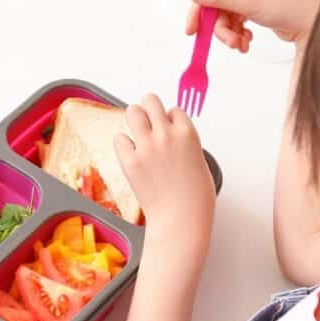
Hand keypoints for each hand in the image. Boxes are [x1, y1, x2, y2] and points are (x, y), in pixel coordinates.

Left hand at [115, 94, 214, 249]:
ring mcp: (146, 147)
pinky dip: (123, 143)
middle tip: (148, 120)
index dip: (170, 118)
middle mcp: (166, 135)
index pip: (174, 110)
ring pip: (133, 112)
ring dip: (134, 119)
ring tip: (136, 131)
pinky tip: (130, 152)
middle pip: (151, 101)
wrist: (181, 219)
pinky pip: (119, 138)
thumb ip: (185, 145)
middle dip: (149, 109)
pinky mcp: (129, 161)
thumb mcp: (200, 162)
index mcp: (187, 133)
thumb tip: (175, 140)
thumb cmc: (195, 198)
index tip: (168, 128)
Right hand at [186, 0, 319, 52]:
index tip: (193, 29)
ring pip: (224, 19)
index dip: (198, 8)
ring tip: (242, 45)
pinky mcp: (251, 9)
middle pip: (215, 7)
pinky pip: (234, 24)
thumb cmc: (289, 6)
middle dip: (220, 28)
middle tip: (229, 43)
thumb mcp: (250, 3)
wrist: (313, 22)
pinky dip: (237, 35)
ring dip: (230, 35)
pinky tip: (247, 42)